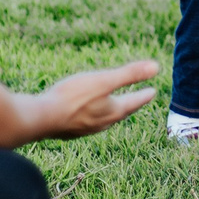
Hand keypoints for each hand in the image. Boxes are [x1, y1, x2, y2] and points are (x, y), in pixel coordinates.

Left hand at [0, 58, 157, 147]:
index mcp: (38, 128)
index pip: (65, 126)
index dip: (77, 120)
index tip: (84, 117)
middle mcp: (62, 126)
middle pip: (98, 121)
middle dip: (118, 112)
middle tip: (138, 105)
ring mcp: (76, 113)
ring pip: (112, 104)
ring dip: (132, 95)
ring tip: (153, 82)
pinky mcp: (83, 96)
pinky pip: (113, 83)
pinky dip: (132, 75)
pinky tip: (151, 69)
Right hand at [30, 60, 160, 138]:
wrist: (42, 118)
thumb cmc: (73, 97)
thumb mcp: (104, 80)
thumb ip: (129, 74)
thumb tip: (156, 67)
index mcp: (113, 111)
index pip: (134, 102)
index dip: (144, 95)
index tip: (152, 91)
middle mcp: (103, 123)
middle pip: (122, 112)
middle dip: (130, 105)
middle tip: (137, 100)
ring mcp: (86, 129)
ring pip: (105, 119)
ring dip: (112, 112)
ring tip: (114, 107)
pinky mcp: (71, 130)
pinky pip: (88, 122)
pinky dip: (94, 116)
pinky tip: (88, 115)